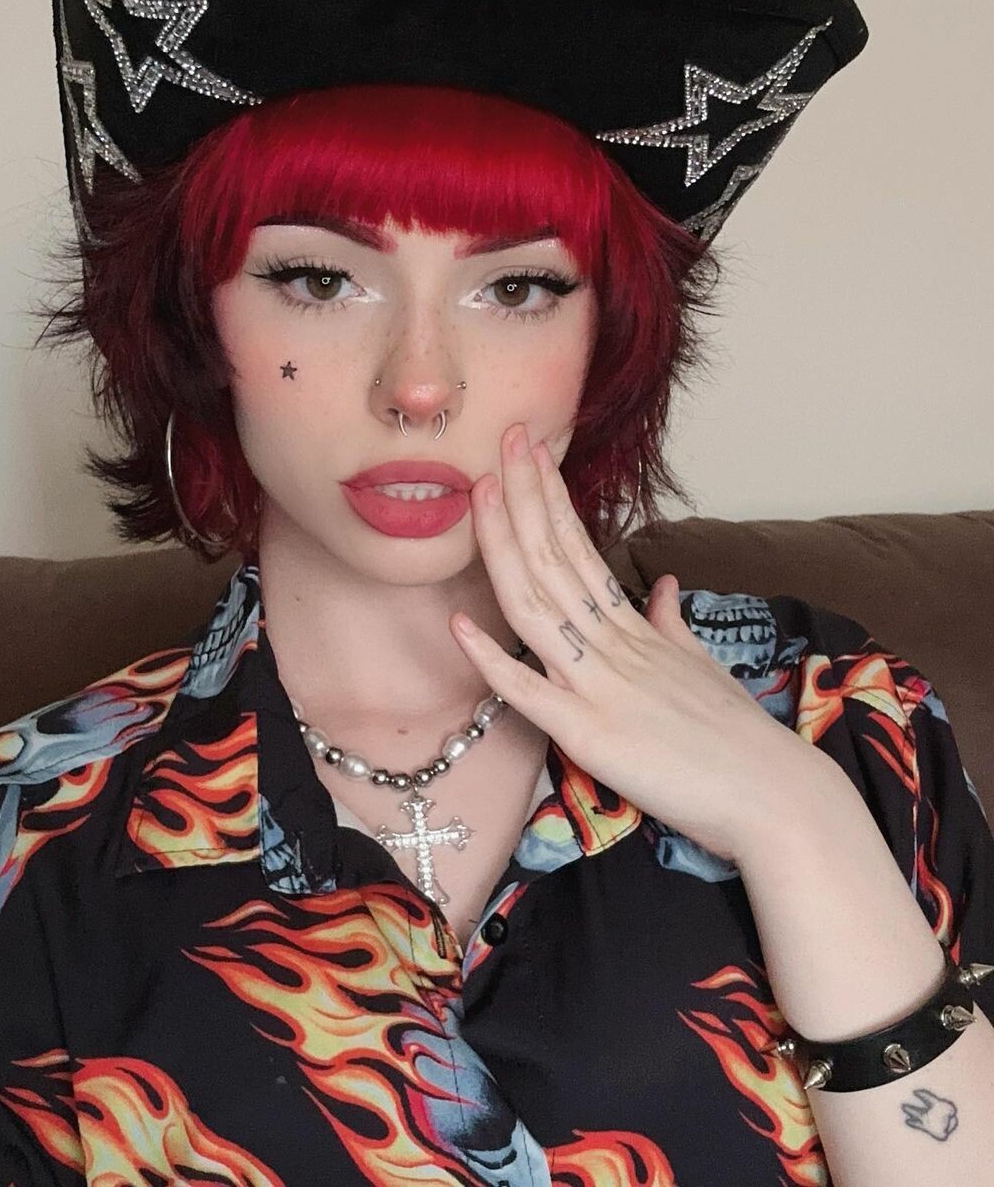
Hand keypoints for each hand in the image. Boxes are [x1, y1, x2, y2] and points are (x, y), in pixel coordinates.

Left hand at [449, 422, 829, 865]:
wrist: (776, 796)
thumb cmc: (738, 736)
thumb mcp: (702, 665)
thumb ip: (670, 624)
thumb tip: (660, 588)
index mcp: (634, 628)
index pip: (582, 549)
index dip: (552, 499)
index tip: (531, 453)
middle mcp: (612, 645)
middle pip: (557, 559)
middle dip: (526, 496)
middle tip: (505, 437)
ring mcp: (599, 686)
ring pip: (538, 606)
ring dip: (505, 546)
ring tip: (481, 491)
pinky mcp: (590, 736)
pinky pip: (530, 694)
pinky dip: (492, 659)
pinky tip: (458, 624)